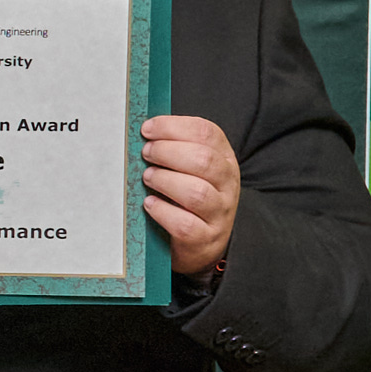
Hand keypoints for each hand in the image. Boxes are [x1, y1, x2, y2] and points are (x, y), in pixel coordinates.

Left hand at [140, 115, 241, 276]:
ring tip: (147, 177)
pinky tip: (149, 204)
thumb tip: (142, 134)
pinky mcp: (206, 238)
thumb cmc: (188, 200)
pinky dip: (163, 211)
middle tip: (146, 153)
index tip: (147, 129)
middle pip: (204, 160)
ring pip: (197, 192)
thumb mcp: (191, 171)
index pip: (207, 133)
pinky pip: (185, 224)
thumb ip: (175, 151)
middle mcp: (227, 184)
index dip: (174, 127)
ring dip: (165, 180)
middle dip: (168, 152)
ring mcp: (220, 212)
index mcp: (224, 159)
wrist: (203, 244)